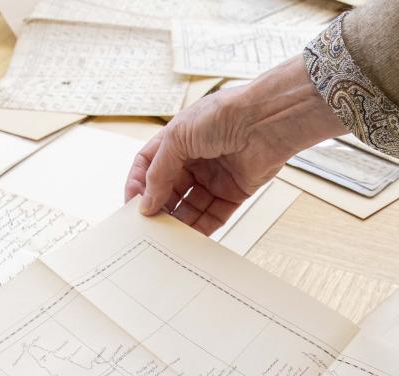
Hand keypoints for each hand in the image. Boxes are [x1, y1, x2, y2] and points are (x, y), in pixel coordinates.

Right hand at [125, 55, 346, 234]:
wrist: (266, 120)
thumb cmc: (223, 115)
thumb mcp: (178, 138)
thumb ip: (159, 172)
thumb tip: (146, 202)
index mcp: (177, 140)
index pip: (149, 165)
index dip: (138, 185)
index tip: (132, 205)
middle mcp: (194, 159)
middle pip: (168, 190)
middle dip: (158, 207)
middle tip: (149, 225)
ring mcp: (214, 177)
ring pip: (189, 206)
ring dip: (178, 221)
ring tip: (167, 235)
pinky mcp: (234, 192)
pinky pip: (213, 215)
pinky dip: (201, 228)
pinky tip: (190, 237)